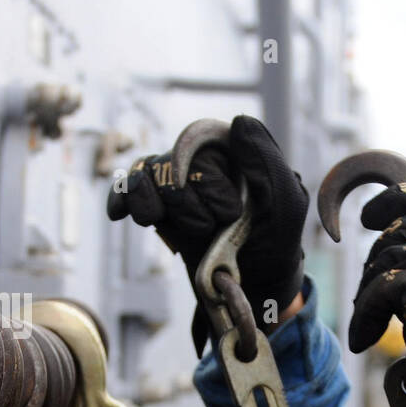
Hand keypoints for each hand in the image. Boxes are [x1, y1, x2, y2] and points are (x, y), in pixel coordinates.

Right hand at [106, 115, 309, 354]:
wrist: (253, 285)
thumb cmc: (276, 241)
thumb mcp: (286, 203)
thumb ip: (267, 162)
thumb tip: (239, 122)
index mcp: (234, 150)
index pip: (200, 137)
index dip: (194, 163)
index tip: (217, 206)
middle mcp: (202, 160)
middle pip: (170, 164)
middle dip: (189, 205)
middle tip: (216, 227)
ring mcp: (178, 182)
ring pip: (145, 177)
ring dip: (160, 210)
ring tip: (193, 233)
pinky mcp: (160, 205)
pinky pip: (127, 190)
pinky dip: (122, 201)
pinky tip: (119, 215)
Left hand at [348, 183, 405, 394]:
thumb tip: (393, 227)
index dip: (401, 197)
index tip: (370, 215)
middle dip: (378, 253)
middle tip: (368, 283)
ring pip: (389, 255)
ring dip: (371, 289)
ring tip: (371, 320)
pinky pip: (379, 289)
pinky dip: (365, 315)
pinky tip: (364, 338)